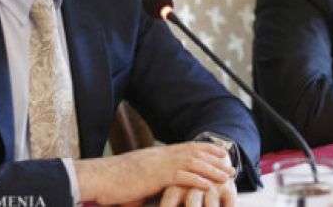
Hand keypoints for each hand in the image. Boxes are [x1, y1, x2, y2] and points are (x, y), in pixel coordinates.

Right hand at [77, 142, 235, 204]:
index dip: (208, 149)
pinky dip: (199, 180)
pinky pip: (183, 176)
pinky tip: (210, 185)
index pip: (189, 147)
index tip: (222, 153)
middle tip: (232, 166)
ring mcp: (161, 164)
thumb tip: (164, 185)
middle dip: (216, 160)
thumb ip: (156, 178)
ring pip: (194, 163)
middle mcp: (163, 155)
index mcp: (160, 153)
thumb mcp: (140, 175)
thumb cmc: (116, 180)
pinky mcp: (157, 176)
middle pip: (196, 153)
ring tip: (227, 176)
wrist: (100, 177)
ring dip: (213, 170)